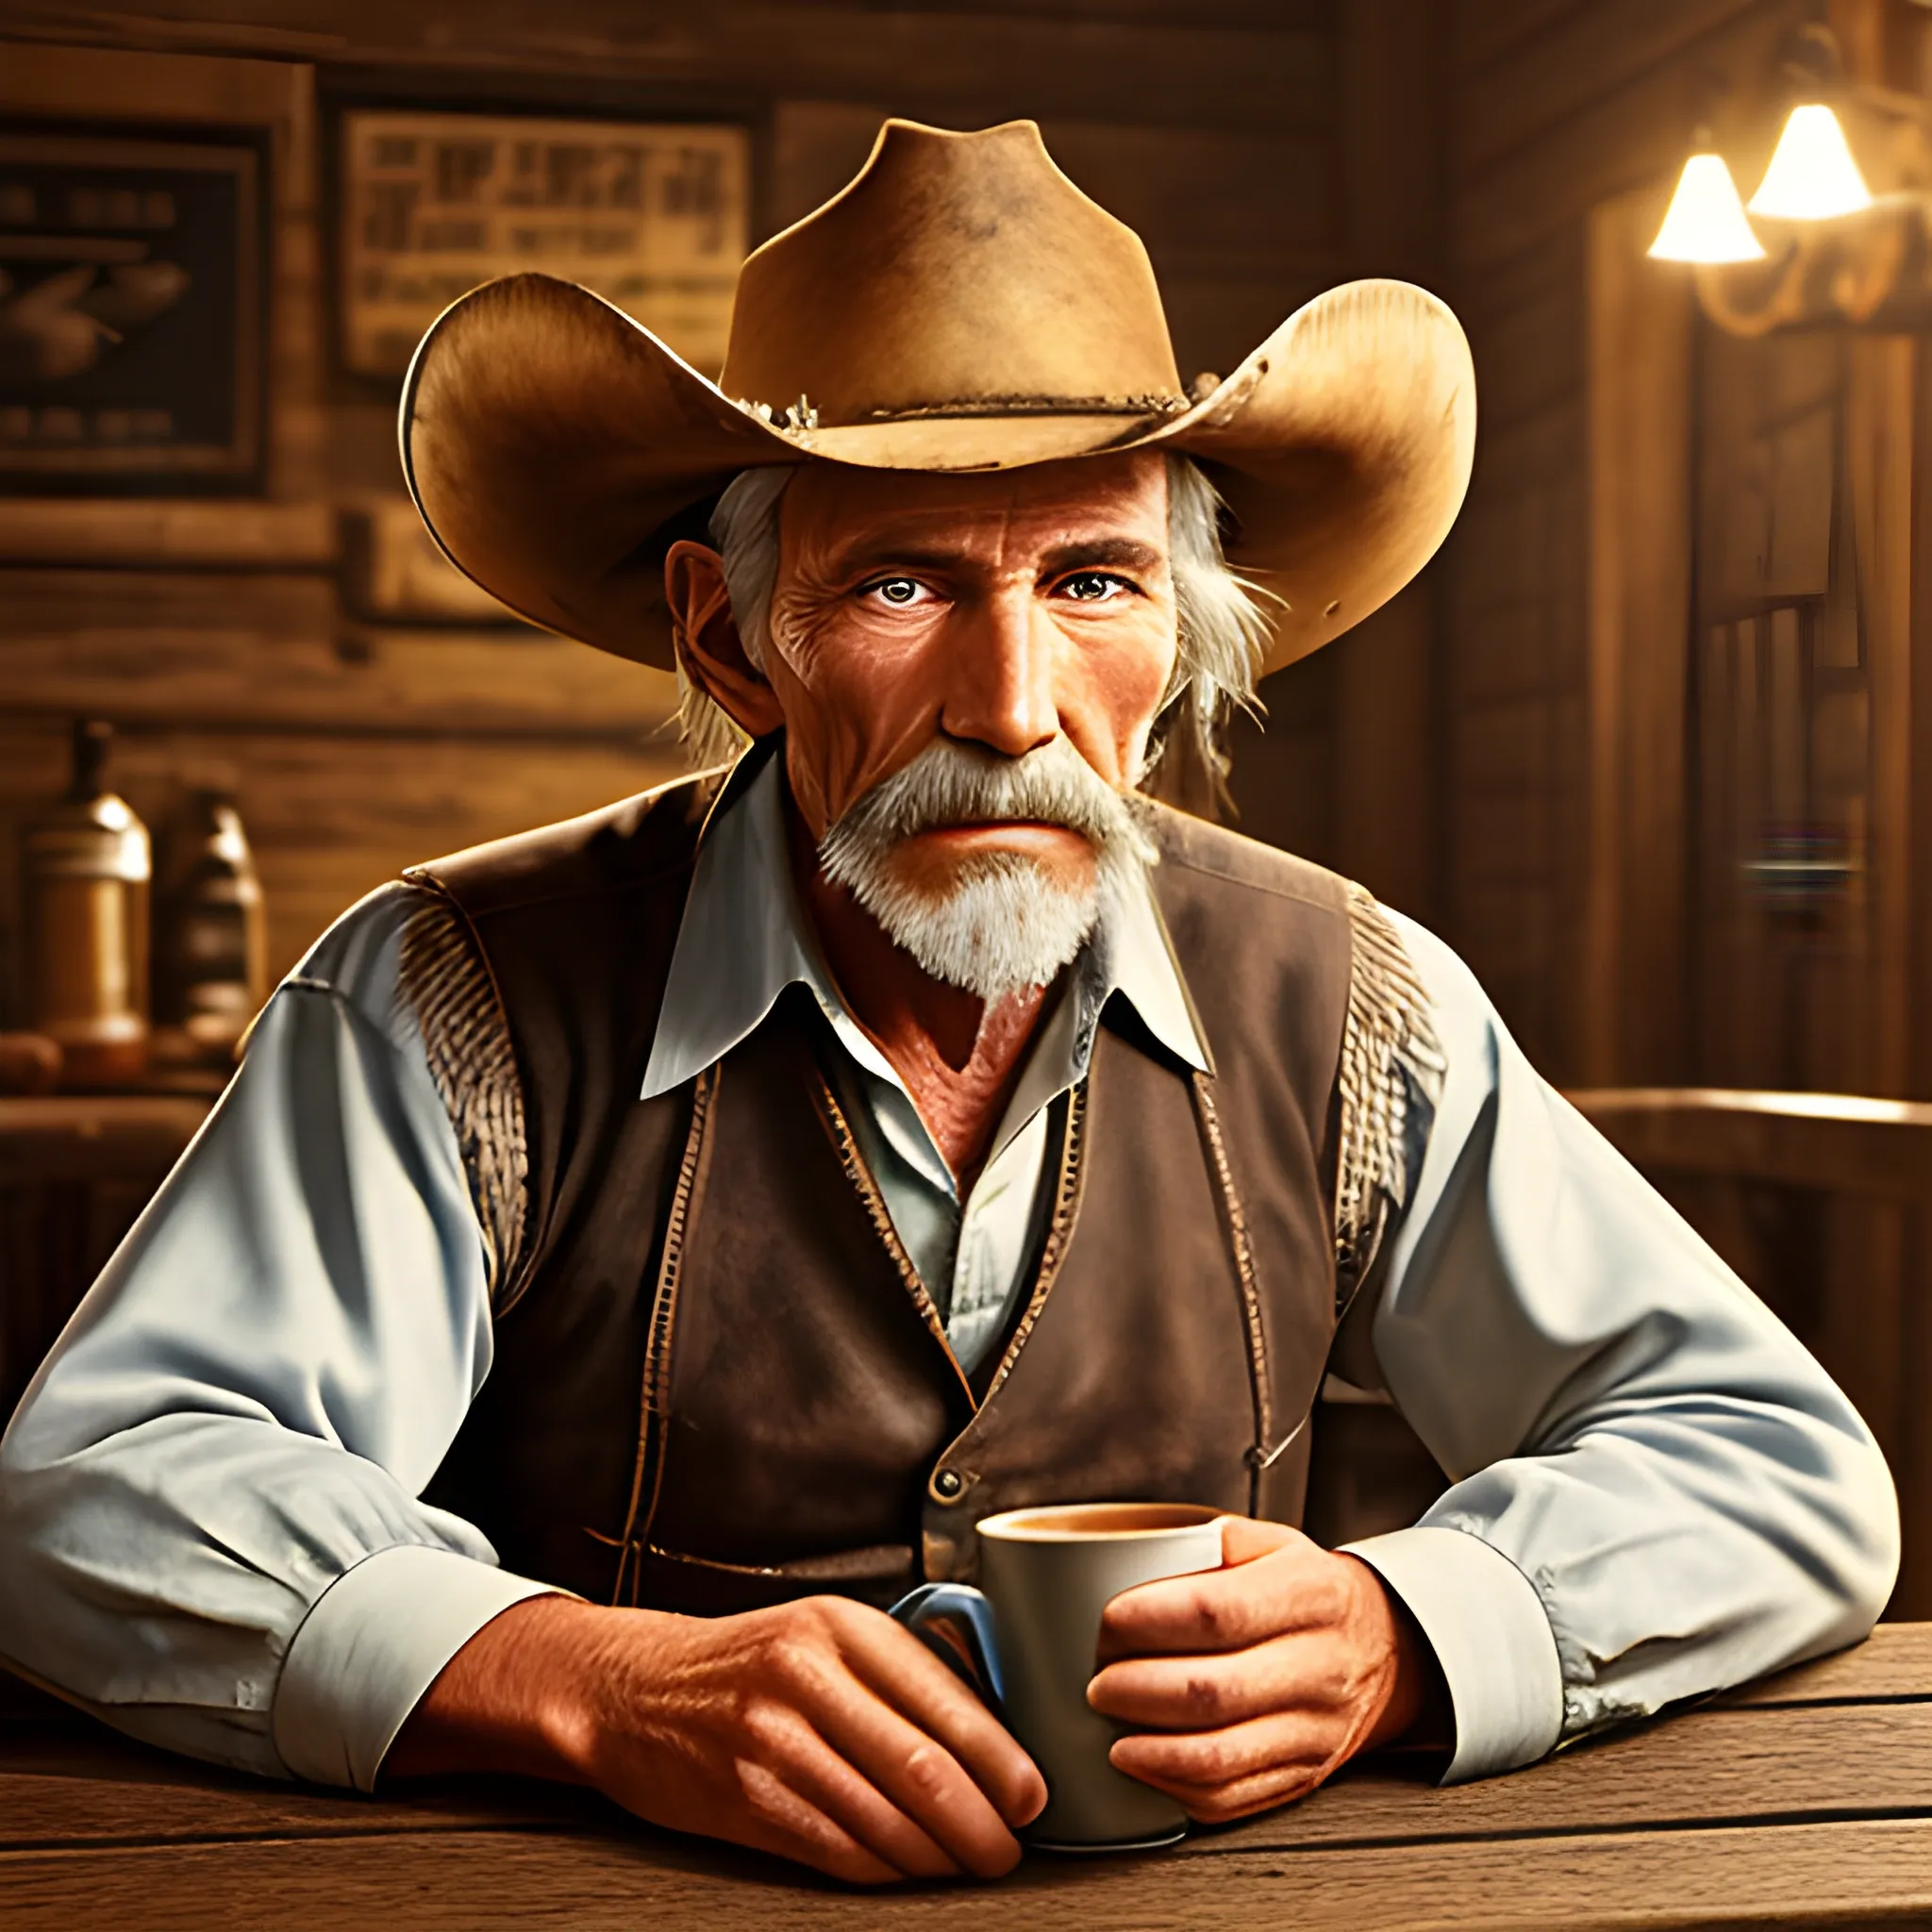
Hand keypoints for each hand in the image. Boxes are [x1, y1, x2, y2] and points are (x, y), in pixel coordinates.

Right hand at [388, 1592, 1045, 1884]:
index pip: (949, 1703)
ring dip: (941, 1859)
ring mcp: (772, 1741)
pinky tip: (907, 1870)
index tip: (1032, 1796)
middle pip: (926, 1771)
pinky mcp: (745, 1800)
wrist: (633, 1689)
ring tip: (966, 1865)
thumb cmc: (748, 1660)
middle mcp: (808, 1677)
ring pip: (887, 1822)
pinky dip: (887, 1871)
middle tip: (1008, 1849)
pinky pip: (839, 1851)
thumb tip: (1000, 1726)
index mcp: (842, 1626)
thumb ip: (903, 1667)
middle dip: (983, 1826)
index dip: (1003, 1764)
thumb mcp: (826, 1630)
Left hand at [1086, 1518, 1431, 1823]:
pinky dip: (1175, 1786)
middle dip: (1135, 1689)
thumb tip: (1146, 1548)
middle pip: (1212, 1692)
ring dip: (1149, 1749)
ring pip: (1219, 1756)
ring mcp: (1315, 1730)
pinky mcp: (1304, 1775)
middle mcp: (1319, 1667)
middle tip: (1096, 1680)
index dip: (1151, 1619)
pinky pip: (1232, 1797)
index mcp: (1310, 1595)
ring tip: (1110, 1731)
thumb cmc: (1310, 1593)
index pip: (1218, 1611)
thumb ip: (1215, 1542)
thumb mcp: (1275, 1544)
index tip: (1108, 1621)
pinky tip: (1146, 1764)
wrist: (1385, 1649)